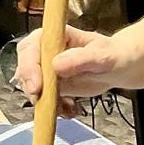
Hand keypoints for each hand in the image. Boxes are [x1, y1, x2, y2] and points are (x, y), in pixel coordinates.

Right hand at [13, 25, 127, 116]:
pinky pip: (42, 98)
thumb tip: (56, 65)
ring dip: (43, 100)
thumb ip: (82, 58)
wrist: (118, 68)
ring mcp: (46, 68)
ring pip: (30, 85)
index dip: (29, 66)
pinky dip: (52, 107)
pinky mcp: (50, 84)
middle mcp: (45, 50)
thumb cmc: (112, 55)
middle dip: (30, 86)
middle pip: (25, 66)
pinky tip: (67, 109)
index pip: (31, 47)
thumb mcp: (103, 56)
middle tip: (42, 100)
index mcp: (55, 35)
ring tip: (64, 107)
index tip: (37, 86)